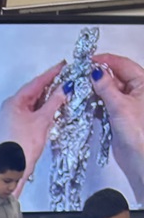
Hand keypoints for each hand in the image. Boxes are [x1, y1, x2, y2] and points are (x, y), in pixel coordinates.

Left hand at [0, 62, 67, 196]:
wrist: (12, 170)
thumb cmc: (22, 147)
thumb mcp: (43, 120)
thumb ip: (55, 101)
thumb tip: (64, 88)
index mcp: (12, 103)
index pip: (35, 83)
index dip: (51, 74)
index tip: (63, 65)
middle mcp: (7, 109)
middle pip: (32, 93)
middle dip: (49, 87)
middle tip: (64, 79)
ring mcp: (8, 120)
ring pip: (30, 105)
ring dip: (44, 100)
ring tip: (60, 93)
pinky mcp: (11, 129)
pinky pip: (27, 115)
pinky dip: (38, 111)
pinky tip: (48, 111)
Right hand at [91, 54, 143, 204]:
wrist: (138, 156)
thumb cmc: (137, 131)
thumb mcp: (120, 105)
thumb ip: (106, 88)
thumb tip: (95, 73)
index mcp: (142, 82)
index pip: (122, 64)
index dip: (105, 61)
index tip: (88, 62)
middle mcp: (135, 90)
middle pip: (114, 76)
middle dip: (98, 75)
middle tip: (81, 75)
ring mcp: (126, 102)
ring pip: (107, 90)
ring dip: (95, 89)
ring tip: (80, 88)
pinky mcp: (117, 114)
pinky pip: (104, 103)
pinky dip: (95, 101)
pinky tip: (85, 101)